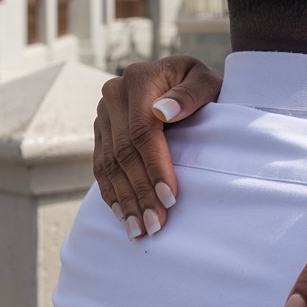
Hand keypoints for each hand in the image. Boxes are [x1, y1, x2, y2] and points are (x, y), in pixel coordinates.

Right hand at [93, 56, 222, 239]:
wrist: (185, 77)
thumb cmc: (202, 83)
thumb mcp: (205, 79)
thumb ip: (190, 93)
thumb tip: (162, 112)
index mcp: (140, 79)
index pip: (143, 132)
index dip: (155, 167)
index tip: (170, 198)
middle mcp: (114, 95)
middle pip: (124, 152)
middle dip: (140, 193)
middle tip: (155, 225)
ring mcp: (104, 113)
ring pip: (109, 163)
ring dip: (123, 200)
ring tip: (137, 230)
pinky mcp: (101, 130)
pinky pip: (100, 165)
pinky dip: (111, 192)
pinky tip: (121, 215)